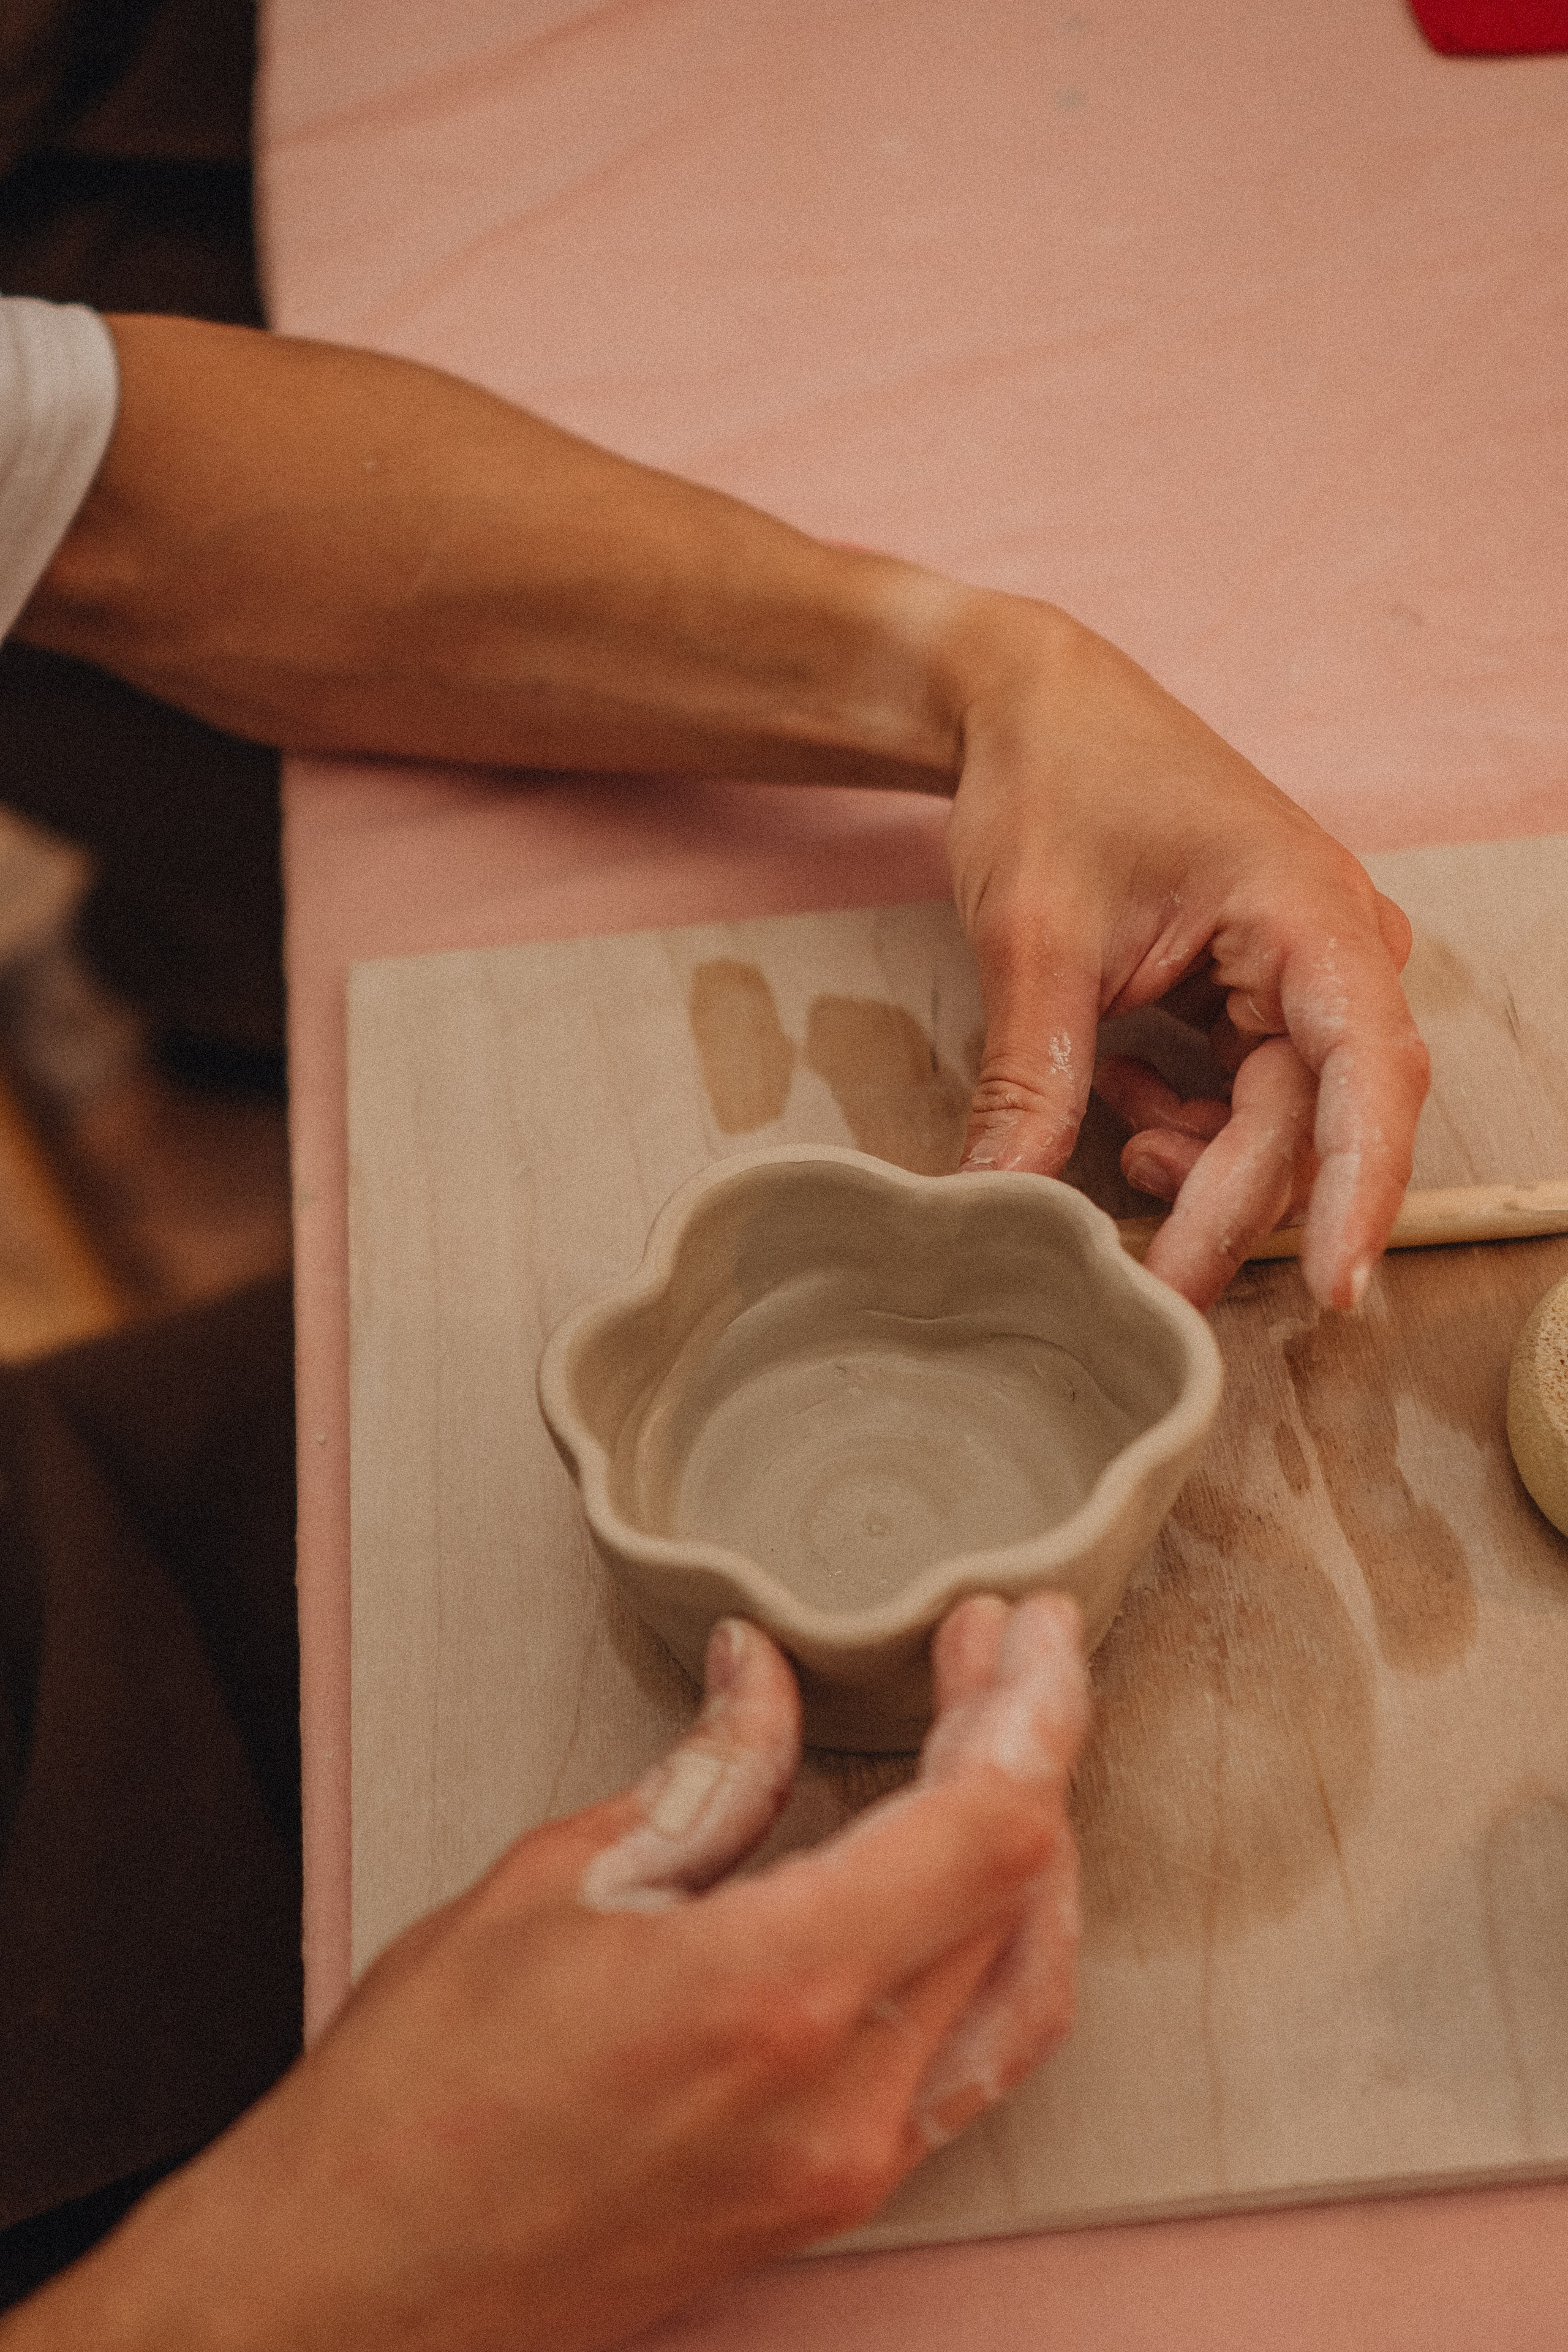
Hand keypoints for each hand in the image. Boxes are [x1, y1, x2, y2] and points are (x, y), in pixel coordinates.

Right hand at [14, 1597, 1087, 2351]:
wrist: (359, 2292)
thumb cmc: (419, 2096)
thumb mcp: (553, 1885)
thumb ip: (701, 1779)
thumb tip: (762, 1679)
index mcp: (772, 1992)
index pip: (990, 1825)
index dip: (1033, 1702)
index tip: (1027, 1619)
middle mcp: (843, 2096)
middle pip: (1018, 1889)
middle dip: (1022, 1742)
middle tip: (987, 1647)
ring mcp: (849, 2164)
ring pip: (1020, 1983)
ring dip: (1029, 1849)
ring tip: (989, 1739)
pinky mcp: (831, 2197)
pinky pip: (968, 2059)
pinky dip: (990, 1948)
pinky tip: (957, 1876)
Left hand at [940, 598, 1429, 1310]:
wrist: (1030, 708)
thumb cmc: (1051, 784)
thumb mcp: (1032, 937)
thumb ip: (1029, 1079)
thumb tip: (998, 1206)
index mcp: (1309, 915)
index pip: (1368, 1077)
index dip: (1358, 1192)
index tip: (1334, 1289)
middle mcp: (1334, 946)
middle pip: (1311, 1121)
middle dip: (1230, 1207)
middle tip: (1153, 1285)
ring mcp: (1305, 970)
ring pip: (1280, 1121)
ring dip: (1203, 1161)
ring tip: (1120, 1146)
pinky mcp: (1262, 990)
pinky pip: (1248, 1094)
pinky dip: (1185, 1120)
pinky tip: (1118, 1089)